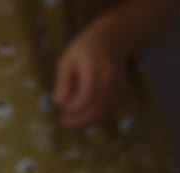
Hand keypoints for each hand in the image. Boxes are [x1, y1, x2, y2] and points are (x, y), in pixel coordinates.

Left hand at [51, 0, 179, 128]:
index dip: (74, 107)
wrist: (112, 40)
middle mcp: (110, 80)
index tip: (61, 110)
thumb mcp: (68, 59)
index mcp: (95, 68)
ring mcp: (118, 88)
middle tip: (65, 124)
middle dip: (81, 120)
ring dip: (89, 122)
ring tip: (75, 124)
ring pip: (106, 112)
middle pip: (98, 107)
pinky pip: (111, 112)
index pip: (87, 95)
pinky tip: (88, 120)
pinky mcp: (121, 93)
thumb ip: (63, 82)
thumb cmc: (84, 48)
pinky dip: (99, 119)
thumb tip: (58, 104)